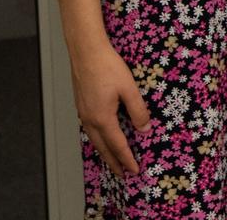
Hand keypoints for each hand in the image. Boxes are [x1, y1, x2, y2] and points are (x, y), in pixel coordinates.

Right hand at [70, 41, 149, 177]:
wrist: (87, 52)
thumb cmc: (108, 67)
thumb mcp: (129, 89)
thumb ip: (138, 110)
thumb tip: (144, 129)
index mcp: (102, 118)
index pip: (117, 145)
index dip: (126, 159)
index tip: (134, 170)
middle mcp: (90, 119)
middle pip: (103, 148)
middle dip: (114, 162)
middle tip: (123, 174)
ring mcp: (83, 113)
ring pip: (95, 139)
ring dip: (105, 152)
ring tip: (113, 160)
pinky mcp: (82, 105)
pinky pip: (90, 129)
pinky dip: (98, 139)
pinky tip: (103, 137)